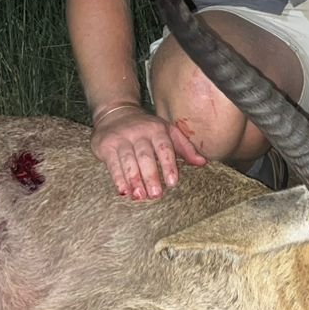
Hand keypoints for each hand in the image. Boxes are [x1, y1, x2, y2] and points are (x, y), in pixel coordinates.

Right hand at [90, 105, 206, 199]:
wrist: (115, 112)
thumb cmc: (146, 127)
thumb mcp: (167, 132)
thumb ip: (184, 148)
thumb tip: (202, 162)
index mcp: (156, 129)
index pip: (164, 148)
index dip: (168, 165)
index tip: (172, 182)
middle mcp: (138, 132)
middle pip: (145, 156)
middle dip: (150, 176)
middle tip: (156, 194)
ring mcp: (121, 138)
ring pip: (128, 161)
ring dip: (134, 180)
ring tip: (140, 196)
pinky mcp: (106, 145)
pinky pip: (113, 164)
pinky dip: (118, 178)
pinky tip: (124, 191)